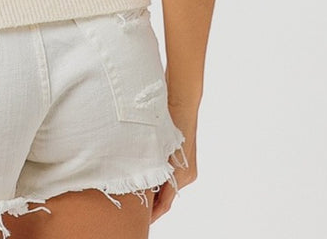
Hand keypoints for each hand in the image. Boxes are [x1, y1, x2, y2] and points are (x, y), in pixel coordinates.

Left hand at [150, 103, 197, 223]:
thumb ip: (149, 167)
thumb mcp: (154, 147)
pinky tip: (150, 176)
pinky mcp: (188, 161)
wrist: (182, 104)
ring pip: (170, 186)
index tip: (141, 222)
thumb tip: (138, 183)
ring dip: (157, 189)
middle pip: (167, 196)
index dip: (152, 214)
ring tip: (140, 193)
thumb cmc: (167, 122)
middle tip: (136, 210)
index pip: (164, 204)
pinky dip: (163, 179)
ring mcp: (189, 168)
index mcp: (179, 174)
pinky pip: (174, 176)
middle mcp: (187, 175)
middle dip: (153, 203)